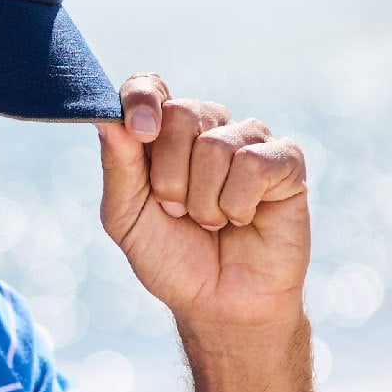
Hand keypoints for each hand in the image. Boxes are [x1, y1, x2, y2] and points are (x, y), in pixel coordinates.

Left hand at [97, 75, 309, 335]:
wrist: (219, 304)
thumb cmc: (173, 260)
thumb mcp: (128, 217)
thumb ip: (118, 166)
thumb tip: (106, 116)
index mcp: (164, 135)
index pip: (150, 87)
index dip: (142, 98)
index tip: (138, 131)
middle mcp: (208, 129)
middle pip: (181, 114)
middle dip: (170, 177)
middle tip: (178, 211)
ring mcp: (249, 141)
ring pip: (215, 145)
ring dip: (204, 201)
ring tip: (212, 222)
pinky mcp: (285, 161)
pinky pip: (252, 163)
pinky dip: (236, 205)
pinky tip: (242, 219)